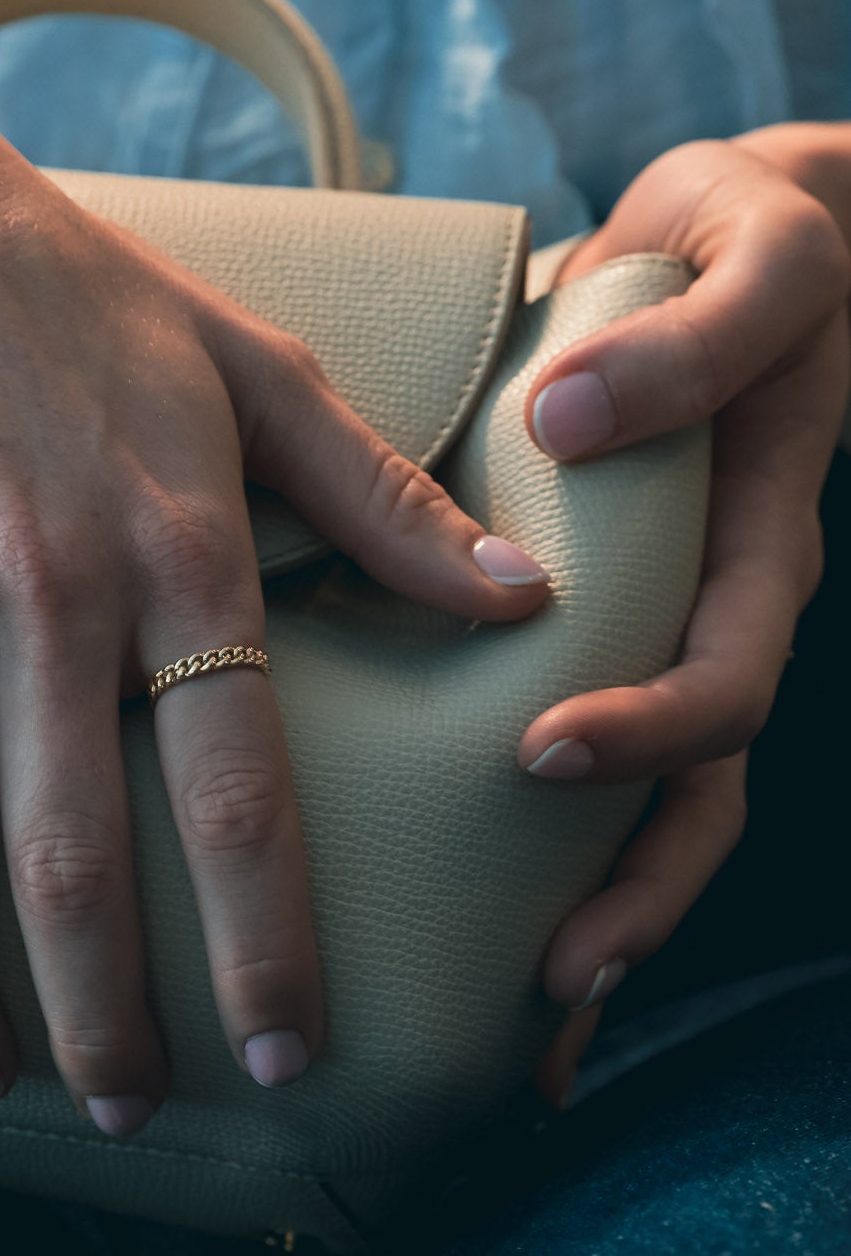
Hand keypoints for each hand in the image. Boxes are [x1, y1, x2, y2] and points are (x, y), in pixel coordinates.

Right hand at [0, 24, 549, 1134]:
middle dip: (103, 1019)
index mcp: (177, 545)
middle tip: (126, 1116)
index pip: (237, 785)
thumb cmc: (79, 296)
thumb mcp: (256, 367)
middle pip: (73, 860)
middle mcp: (43, 588)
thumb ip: (384, 499)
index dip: (264, 940)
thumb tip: (522, 600)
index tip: (285, 1055)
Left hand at [521, 136, 850, 1104]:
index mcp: (760, 538)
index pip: (726, 668)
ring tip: (525, 1020)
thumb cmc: (748, 243)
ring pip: (664, 804)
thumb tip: (572, 417)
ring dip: (608, 910)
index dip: (650, 729)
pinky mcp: (613, 623)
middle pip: (704, 788)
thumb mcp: (753, 256)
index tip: (541, 757)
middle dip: (637, 891)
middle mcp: (720, 605)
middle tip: (548, 983)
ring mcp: (672, 626)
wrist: (733, 235)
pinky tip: (495, 940)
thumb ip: (689, 341)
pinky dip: (557, 853)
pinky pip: (602, 750)